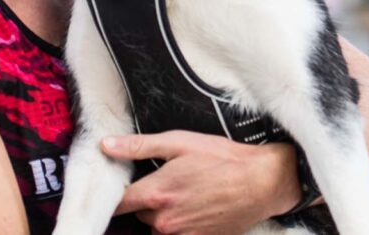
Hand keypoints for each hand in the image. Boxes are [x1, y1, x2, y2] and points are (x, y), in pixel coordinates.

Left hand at [101, 131, 299, 234]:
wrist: (262, 183)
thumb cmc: (223, 159)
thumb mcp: (180, 142)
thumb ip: (139, 146)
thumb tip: (106, 145)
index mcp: (156, 194)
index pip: (117, 203)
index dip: (115, 193)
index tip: (119, 184)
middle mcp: (164, 220)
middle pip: (139, 212)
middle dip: (148, 197)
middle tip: (169, 179)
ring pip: (157, 225)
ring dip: (164, 212)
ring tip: (187, 191)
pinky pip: (176, 234)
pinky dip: (181, 222)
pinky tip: (196, 205)